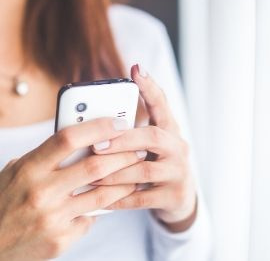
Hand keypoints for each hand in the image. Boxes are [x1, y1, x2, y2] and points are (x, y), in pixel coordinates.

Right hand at [0, 118, 143, 259]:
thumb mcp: (12, 173)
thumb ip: (43, 158)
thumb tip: (80, 141)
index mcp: (27, 169)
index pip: (68, 138)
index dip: (97, 127)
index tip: (117, 122)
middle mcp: (41, 192)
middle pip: (95, 166)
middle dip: (123, 154)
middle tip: (138, 148)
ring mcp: (52, 218)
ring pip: (102, 195)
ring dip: (123, 182)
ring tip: (134, 173)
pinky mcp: (60, 240)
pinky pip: (90, 219)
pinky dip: (99, 210)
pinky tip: (105, 203)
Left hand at [92, 64, 197, 232]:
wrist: (179, 200)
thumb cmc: (153, 165)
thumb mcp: (147, 146)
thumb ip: (128, 132)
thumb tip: (90, 120)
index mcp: (169, 130)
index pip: (161, 104)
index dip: (150, 87)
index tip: (136, 69)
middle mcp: (178, 148)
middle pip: (153, 137)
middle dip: (123, 140)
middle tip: (96, 144)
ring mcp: (178, 172)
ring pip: (144, 171)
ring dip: (115, 172)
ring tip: (91, 174)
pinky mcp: (174, 196)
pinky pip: (141, 198)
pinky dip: (119, 198)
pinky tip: (101, 199)